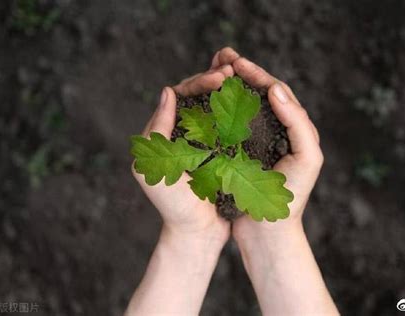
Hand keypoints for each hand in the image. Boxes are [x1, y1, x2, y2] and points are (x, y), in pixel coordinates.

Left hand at [127, 59, 238, 315]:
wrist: (197, 233)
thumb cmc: (173, 205)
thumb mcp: (153, 168)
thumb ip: (156, 131)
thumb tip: (168, 91)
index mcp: (165, 133)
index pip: (180, 97)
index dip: (199, 82)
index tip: (220, 77)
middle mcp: (184, 133)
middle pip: (199, 97)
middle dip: (215, 80)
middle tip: (234, 69)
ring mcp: (204, 142)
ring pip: (216, 108)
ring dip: (228, 91)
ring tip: (244, 77)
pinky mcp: (222, 153)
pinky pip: (229, 126)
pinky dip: (238, 112)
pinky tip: (251, 102)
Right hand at [223, 54, 322, 239]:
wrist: (270, 232)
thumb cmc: (291, 198)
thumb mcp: (306, 158)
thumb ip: (298, 122)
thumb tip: (276, 88)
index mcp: (293, 128)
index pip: (277, 91)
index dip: (257, 73)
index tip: (237, 62)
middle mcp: (276, 131)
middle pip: (258, 93)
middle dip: (241, 73)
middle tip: (222, 57)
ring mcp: (256, 142)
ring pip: (241, 106)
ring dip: (228, 87)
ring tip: (212, 72)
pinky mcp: (239, 155)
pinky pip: (228, 126)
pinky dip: (218, 111)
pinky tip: (205, 103)